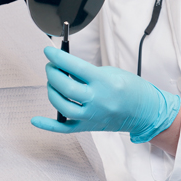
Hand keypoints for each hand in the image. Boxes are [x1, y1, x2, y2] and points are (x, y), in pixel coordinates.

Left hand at [31, 47, 180, 142]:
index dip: (58, 57)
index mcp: (104, 82)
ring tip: (52, 82)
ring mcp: (92, 116)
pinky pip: (64, 128)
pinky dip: (48, 125)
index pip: (74, 66)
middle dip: (53, 73)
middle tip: (51, 66)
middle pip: (65, 86)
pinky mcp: (88, 127)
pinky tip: (35, 119)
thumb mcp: (110, 72)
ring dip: (52, 91)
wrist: (145, 111)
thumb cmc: (130, 88)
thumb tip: (64, 66)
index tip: (48, 52)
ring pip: (62, 105)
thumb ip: (87, 71)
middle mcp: (97, 100)